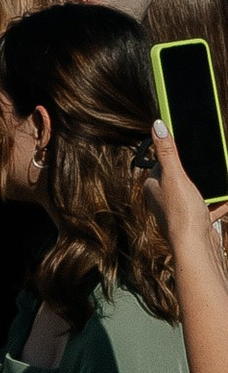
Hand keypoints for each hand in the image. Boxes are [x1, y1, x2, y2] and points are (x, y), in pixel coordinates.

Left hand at [150, 120, 223, 268]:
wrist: (196, 247)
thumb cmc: (181, 213)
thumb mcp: (174, 176)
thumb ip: (167, 151)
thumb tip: (157, 125)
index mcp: (153, 185)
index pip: (162, 162)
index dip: (175, 153)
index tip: (189, 144)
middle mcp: (162, 198)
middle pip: (181, 177)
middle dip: (197, 171)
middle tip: (209, 163)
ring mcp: (179, 211)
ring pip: (196, 192)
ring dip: (209, 187)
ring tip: (220, 180)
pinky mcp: (194, 221)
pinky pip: (208, 208)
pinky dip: (218, 203)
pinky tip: (225, 198)